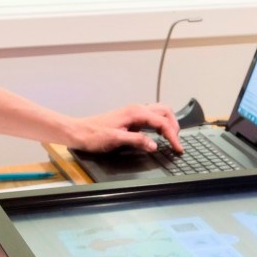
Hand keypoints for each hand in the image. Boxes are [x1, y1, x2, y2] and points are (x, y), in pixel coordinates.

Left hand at [65, 102, 181, 153]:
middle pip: (164, 111)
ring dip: (168, 123)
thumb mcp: (116, 140)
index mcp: (135, 112)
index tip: (178, 148)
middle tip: (176, 142)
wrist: (79, 131)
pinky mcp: (130, 117)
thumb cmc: (94, 135)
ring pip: (159, 112)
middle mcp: (136, 109)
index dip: (173, 136)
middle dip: (174, 126)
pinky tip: (158, 134)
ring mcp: (133, 111)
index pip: (162, 122)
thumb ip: (137, 141)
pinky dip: (160, 123)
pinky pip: (151, 116)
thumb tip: (154, 145)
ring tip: (171, 138)